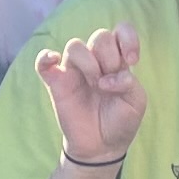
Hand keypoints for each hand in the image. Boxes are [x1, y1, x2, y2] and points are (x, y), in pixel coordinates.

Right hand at [34, 21, 146, 167]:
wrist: (102, 147)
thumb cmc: (120, 121)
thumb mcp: (135, 102)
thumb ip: (129, 83)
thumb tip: (110, 76)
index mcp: (117, 60)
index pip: (121, 31)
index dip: (128, 39)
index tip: (131, 61)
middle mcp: (96, 60)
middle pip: (100, 36)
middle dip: (109, 57)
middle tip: (110, 82)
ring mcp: (74, 70)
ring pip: (76, 45)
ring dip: (89, 64)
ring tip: (96, 85)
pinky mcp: (57, 82)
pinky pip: (43, 62)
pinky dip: (45, 57)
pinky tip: (53, 61)